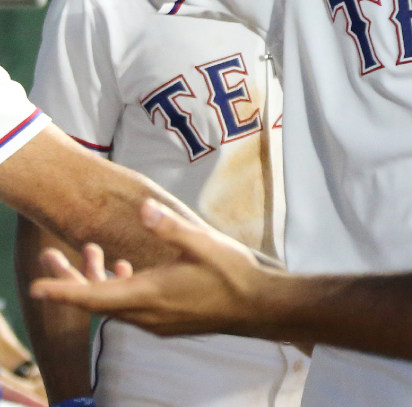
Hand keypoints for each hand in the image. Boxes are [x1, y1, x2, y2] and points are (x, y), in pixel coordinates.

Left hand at [31, 200, 263, 336]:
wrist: (256, 306)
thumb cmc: (232, 274)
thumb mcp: (202, 243)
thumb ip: (170, 226)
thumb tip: (142, 208)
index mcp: (150, 294)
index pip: (94, 297)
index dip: (63, 290)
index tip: (36, 285)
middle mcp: (146, 313)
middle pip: (96, 301)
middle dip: (70, 280)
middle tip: (48, 257)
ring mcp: (156, 321)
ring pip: (113, 304)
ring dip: (96, 281)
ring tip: (88, 253)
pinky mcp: (167, 322)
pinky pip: (129, 308)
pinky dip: (117, 289)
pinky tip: (125, 269)